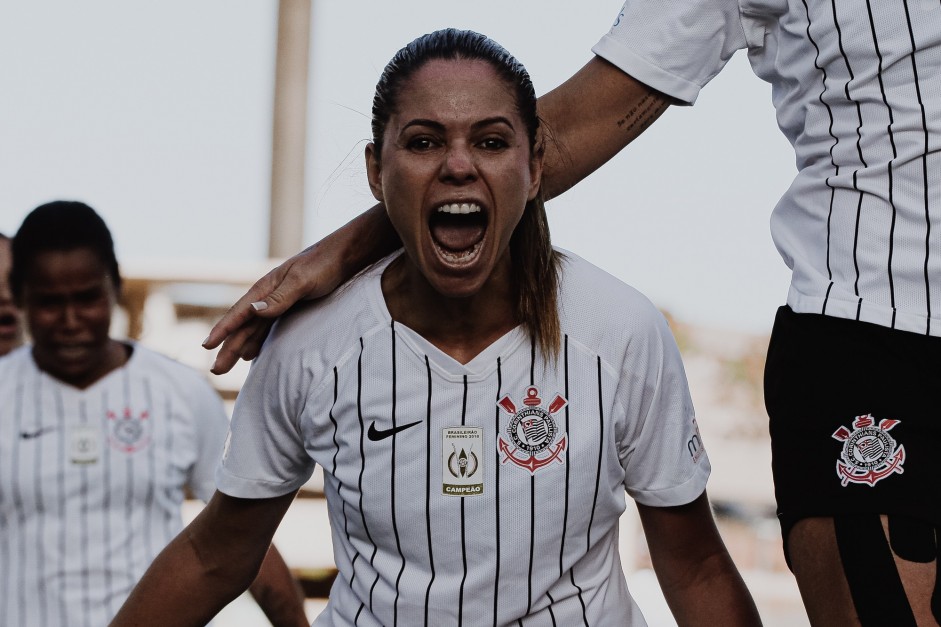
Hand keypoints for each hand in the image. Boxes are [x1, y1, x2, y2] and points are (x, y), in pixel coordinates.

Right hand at [202, 247, 340, 373]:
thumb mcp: (302, 281)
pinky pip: (266, 328)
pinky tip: (251, 353)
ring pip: (252, 329)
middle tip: (215, 370)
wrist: (343, 255)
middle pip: (242, 325)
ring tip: (226, 366)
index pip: (239, 313)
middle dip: (227, 347)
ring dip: (239, 347)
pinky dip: (255, 342)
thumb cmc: (323, 264)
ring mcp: (277, 302)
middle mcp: (267, 295)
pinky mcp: (289, 307)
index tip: (206, 346)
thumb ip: (279, 298)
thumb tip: (253, 311)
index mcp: (265, 288)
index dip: (222, 330)